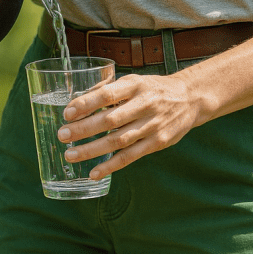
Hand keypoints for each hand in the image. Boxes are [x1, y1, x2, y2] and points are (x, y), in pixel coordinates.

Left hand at [57, 72, 200, 179]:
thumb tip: (79, 102)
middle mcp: (144, 104)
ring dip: (92, 150)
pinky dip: (111, 166)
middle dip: (83, 129)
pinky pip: (130, 157)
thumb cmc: (153, 89)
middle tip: (62, 135)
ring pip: (117, 141)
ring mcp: (152, 125)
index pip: (107, 94)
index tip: (67, 112)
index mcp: (135, 85)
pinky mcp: (157, 143)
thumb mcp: (134, 81)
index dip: (86, 104)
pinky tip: (94, 172)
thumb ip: (110, 90)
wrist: (190, 98)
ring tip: (70, 155)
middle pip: (110, 120)